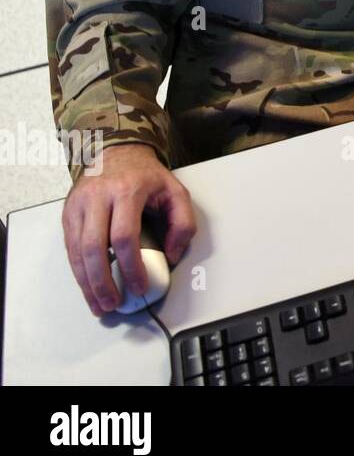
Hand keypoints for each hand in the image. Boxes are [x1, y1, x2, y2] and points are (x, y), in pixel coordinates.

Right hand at [61, 143, 196, 315]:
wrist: (117, 152)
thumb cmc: (146, 176)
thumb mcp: (176, 192)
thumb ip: (183, 224)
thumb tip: (171, 256)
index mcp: (127, 191)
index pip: (124, 236)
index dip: (131, 266)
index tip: (139, 286)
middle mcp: (98, 197)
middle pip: (94, 247)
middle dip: (102, 281)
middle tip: (113, 303)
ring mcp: (79, 205)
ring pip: (77, 251)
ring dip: (86, 283)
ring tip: (99, 304)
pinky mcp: (68, 213)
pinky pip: (70, 248)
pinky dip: (78, 271)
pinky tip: (88, 286)